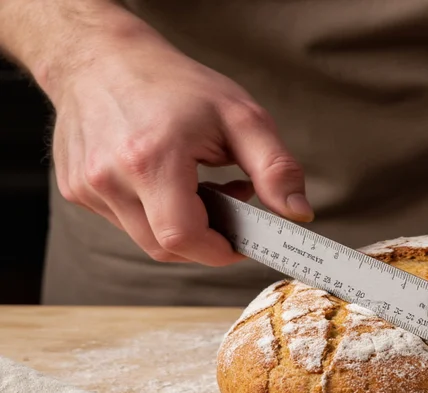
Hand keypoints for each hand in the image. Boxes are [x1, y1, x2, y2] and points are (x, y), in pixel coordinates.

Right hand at [48, 20, 311, 265]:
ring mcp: (88, 186)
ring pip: (146, 239)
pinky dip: (155, 214)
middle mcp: (110, 177)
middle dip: (206, 238)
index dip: (220, 250)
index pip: (184, 238)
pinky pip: (126, 223)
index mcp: (150, 159)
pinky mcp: (78, 189)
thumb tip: (298, 213)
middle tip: (227, 203)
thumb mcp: (240, 116)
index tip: (243, 240)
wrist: (99, 56)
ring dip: (181, 226)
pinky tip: (168, 183)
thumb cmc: (174, 84)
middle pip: (166, 248)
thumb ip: (275, 168)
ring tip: (198, 186)